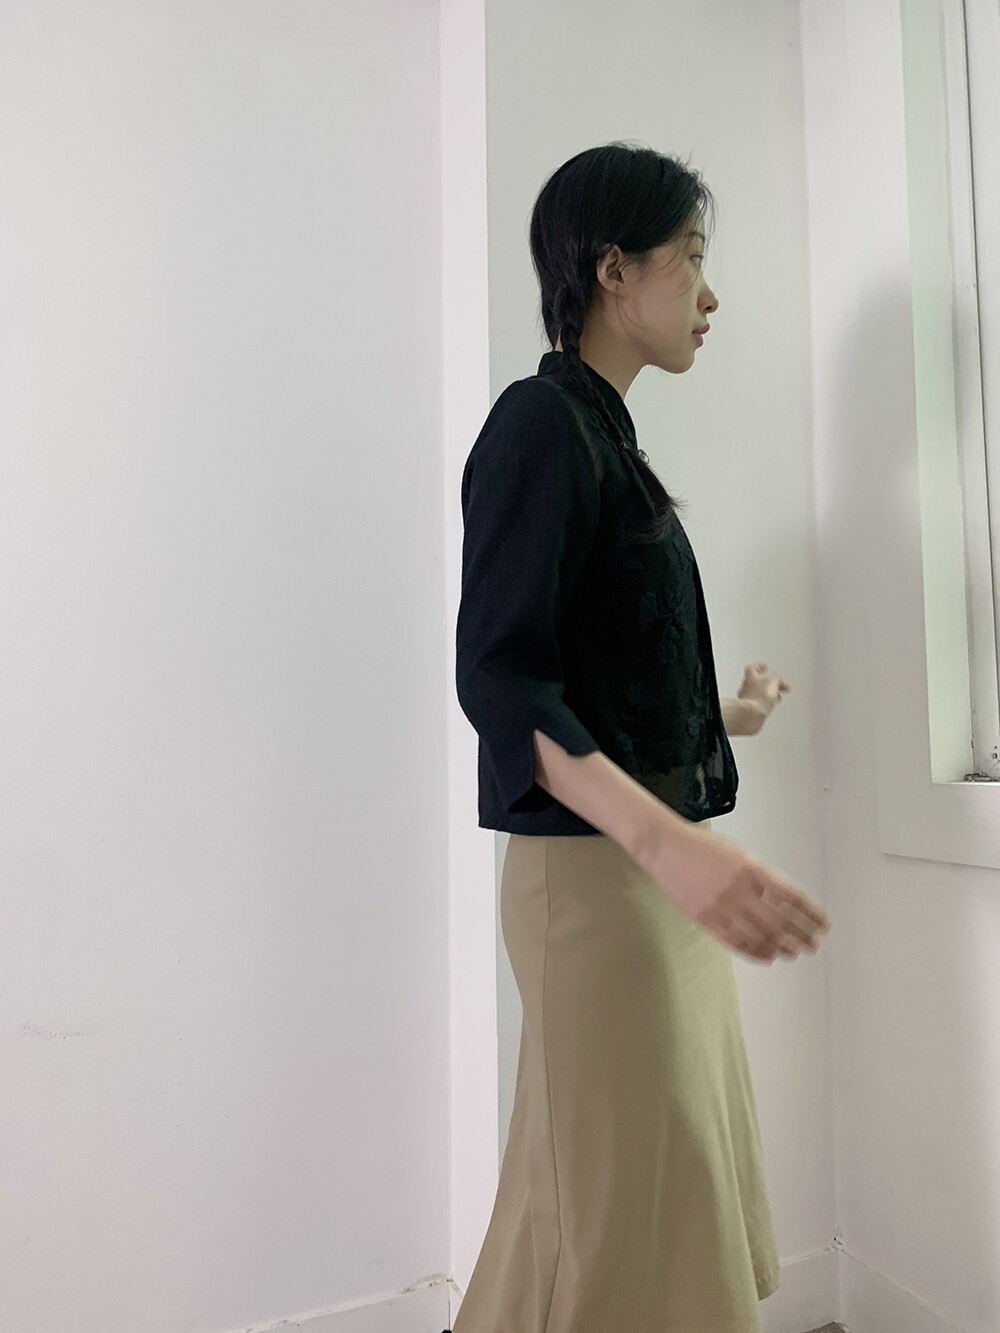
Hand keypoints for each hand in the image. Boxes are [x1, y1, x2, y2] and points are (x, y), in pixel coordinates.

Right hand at [650, 822, 830, 963]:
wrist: (666, 848)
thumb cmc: (702, 847)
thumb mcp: (740, 853)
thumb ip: (761, 877)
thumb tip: (784, 903)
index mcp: (752, 870)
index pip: (791, 897)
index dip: (810, 913)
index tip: (822, 924)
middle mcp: (739, 890)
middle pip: (779, 921)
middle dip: (801, 936)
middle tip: (813, 945)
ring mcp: (721, 907)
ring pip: (759, 936)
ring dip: (781, 947)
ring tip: (793, 953)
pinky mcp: (705, 919)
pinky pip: (735, 942)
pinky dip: (755, 952)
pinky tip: (767, 957)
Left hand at [737, 662, 789, 732]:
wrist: (751, 715)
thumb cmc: (757, 698)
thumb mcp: (772, 682)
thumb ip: (776, 678)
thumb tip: (778, 679)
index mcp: (750, 678)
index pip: (752, 668)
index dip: (759, 667)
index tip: (764, 667)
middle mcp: (746, 688)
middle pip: (758, 682)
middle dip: (770, 684)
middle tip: (778, 686)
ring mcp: (747, 700)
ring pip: (759, 695)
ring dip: (769, 695)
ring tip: (777, 698)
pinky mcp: (750, 711)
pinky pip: (758, 705)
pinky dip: (766, 705)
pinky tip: (770, 707)